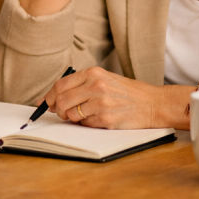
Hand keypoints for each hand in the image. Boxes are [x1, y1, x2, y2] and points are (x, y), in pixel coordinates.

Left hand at [43, 67, 159, 128]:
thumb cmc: (127, 92)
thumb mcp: (104, 79)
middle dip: (59, 110)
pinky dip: (88, 124)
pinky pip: (86, 124)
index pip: (60, 85)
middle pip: (62, 101)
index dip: (50, 96)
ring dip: (75, 119)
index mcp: (93, 73)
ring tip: (88, 114)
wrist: (152, 103)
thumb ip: (81, 85)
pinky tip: (100, 118)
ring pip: (72, 115)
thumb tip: (54, 98)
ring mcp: (101, 102)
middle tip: (63, 113)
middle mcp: (95, 86)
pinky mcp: (106, 118)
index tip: (46, 103)